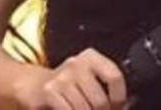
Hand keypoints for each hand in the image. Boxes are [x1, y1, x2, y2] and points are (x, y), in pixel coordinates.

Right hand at [11, 48, 127, 109]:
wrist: (32, 85)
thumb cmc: (68, 84)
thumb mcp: (89, 80)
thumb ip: (108, 89)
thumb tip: (128, 104)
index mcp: (92, 57)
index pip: (115, 77)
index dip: (119, 98)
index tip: (119, 108)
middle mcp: (77, 64)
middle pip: (100, 100)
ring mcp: (62, 78)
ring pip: (85, 109)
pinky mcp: (49, 92)